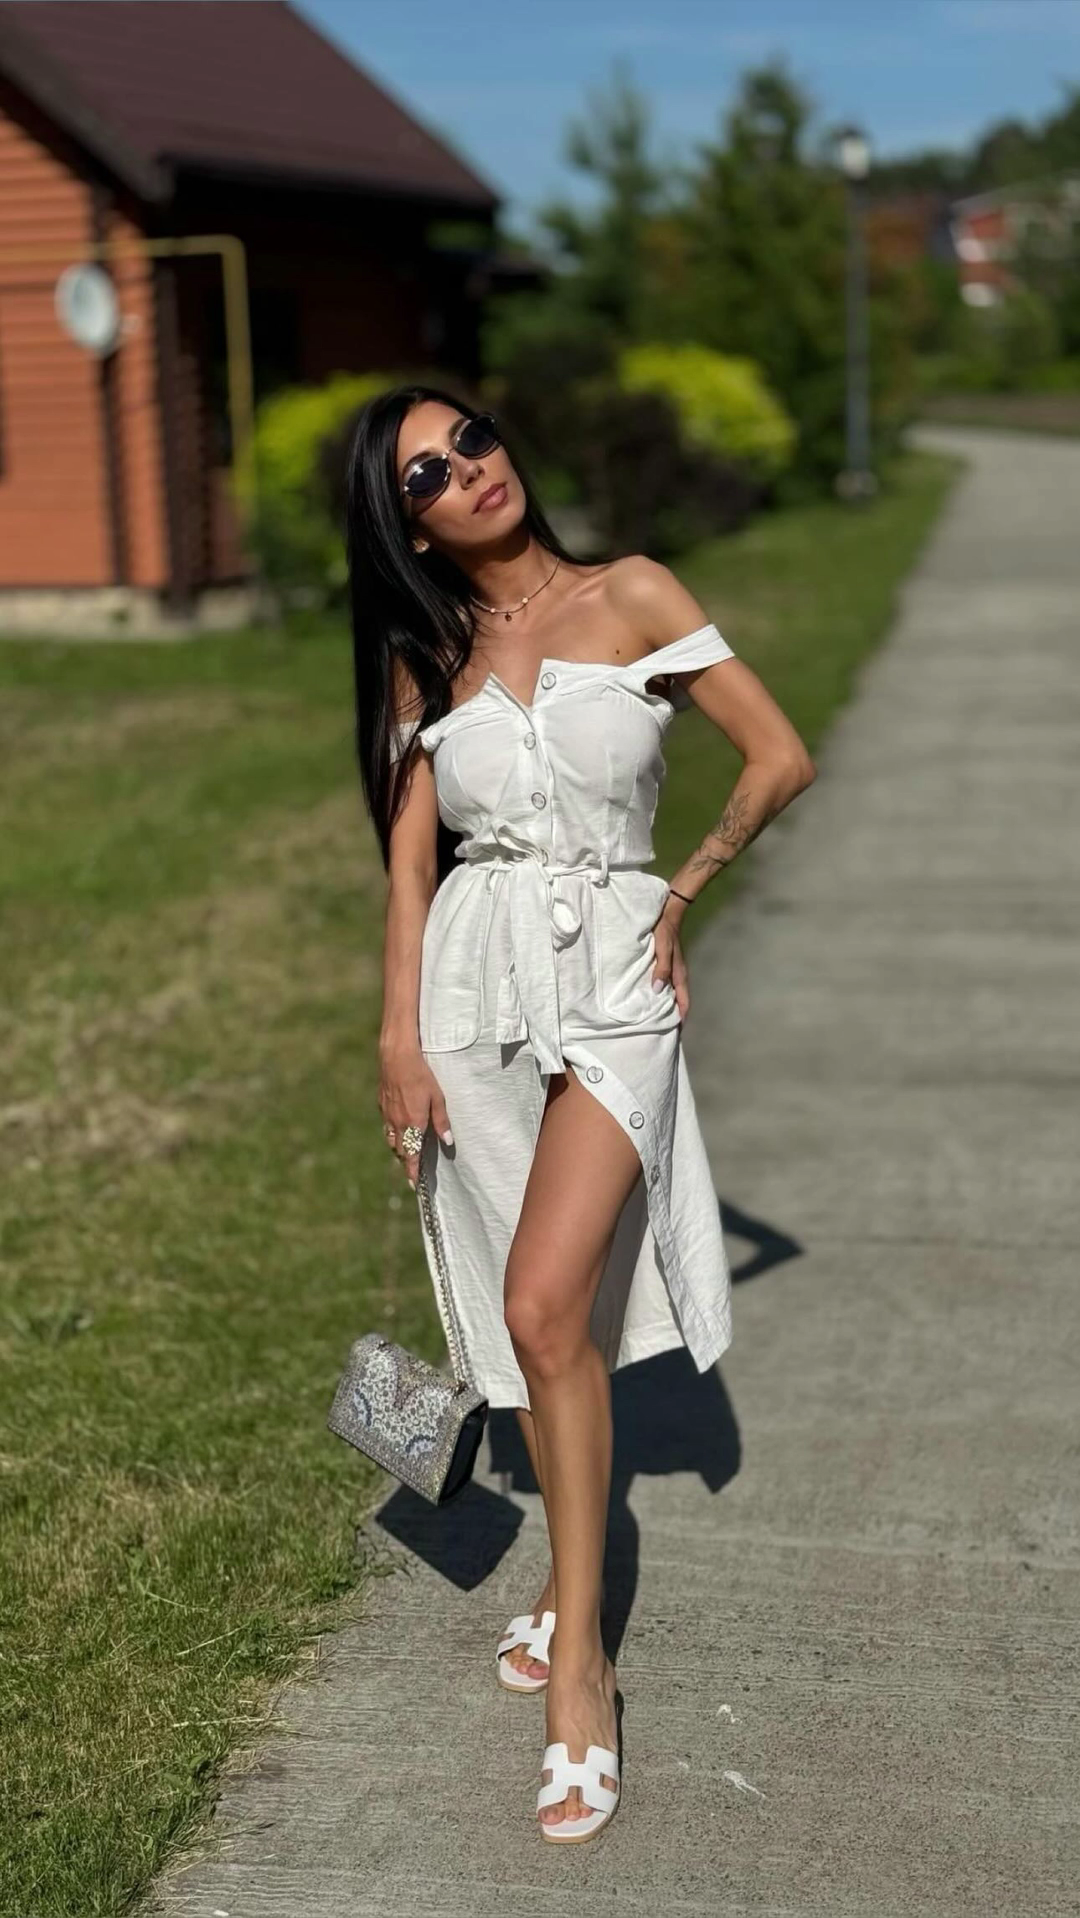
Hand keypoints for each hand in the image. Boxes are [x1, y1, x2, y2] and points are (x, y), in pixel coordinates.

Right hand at [378, 1046, 453, 1187]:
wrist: (396, 1057)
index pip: (411, 1155)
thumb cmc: (421, 1075)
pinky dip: (392, 1132)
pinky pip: (386, 1125)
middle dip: (407, 1162)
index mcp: (413, 1124)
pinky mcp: (382, 1105)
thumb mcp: (438, 1098)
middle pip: (401, 1150)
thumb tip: (448, 1142)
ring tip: (406, 1153)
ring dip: (399, 1148)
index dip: (412, 1171)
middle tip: (413, 1170)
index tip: (414, 1185)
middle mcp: (398, 1123)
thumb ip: (442, 1121)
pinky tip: (398, 1128)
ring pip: (391, 1139)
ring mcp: (387, 1115)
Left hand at [651, 896, 689, 1020]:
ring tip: (657, 1018)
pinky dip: (663, 994)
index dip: (681, 1018)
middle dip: (674, 1015)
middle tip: (664, 1030)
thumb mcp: (662, 949)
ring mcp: (674, 969)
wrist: (668, 912)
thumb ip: (661, 969)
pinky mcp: (667, 964)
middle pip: (679, 1000)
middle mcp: (678, 974)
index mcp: (679, 974)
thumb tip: (657, 991)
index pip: (684, 1002)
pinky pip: (667, 984)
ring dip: (668, 1005)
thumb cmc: (664, 930)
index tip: (676, 1033)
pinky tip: (653, 997)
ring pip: (673, 993)